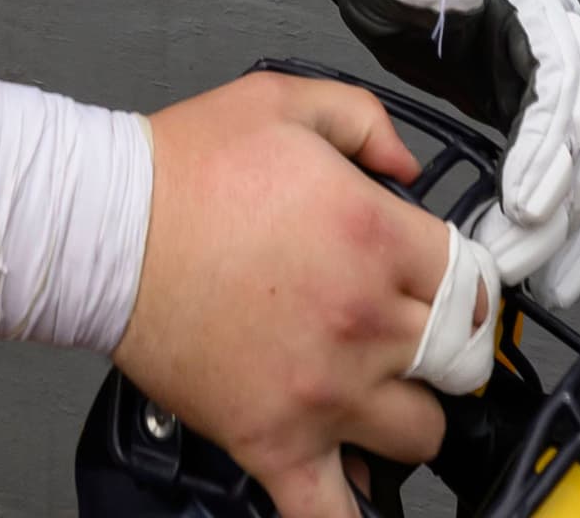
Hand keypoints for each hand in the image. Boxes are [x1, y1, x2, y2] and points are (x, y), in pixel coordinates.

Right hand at [113, 72, 476, 517]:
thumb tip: (408, 166)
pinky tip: (355, 487)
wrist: (103, 227)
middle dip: (450, 350)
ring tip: (378, 393)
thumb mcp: (284, 102)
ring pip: (422, 434)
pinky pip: (332, 509)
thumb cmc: (180, 171)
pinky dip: (351, 509)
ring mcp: (321, 391)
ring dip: (410, 415)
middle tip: (419, 339)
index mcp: (375, 237)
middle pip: (462, 364)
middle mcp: (364, 321)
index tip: (451, 292)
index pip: (476, 286)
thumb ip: (365, 123)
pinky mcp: (272, 441)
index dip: (469, 288)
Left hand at [315, 0, 579, 301]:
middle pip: (579, 133)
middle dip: (557, 203)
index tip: (526, 203)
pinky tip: (560, 264)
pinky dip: (569, 217)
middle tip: (519, 262)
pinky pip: (564, 167)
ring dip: (572, 225)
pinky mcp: (527, 103)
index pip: (560, 79)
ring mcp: (545, 73)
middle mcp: (554, 37)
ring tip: (552, 283)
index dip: (550, 144)